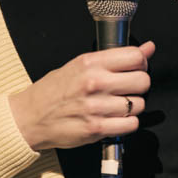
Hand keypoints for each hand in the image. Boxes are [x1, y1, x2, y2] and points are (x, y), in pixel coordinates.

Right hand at [8, 41, 154, 151]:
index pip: (135, 57)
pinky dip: (127, 123)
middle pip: (142, 81)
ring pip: (138, 104)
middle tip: (127, 87)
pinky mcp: (96, 129)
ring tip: (116, 104)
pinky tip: (115, 118)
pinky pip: (131, 125)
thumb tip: (148, 48)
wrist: (29, 117)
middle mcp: (94, 82)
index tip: (137, 67)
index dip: (142, 62)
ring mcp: (96, 107)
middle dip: (139, 85)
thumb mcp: (80, 64)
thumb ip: (114, 58)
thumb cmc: (53, 90)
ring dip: (132, 105)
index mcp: (90, 62)